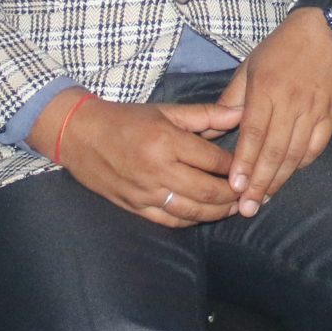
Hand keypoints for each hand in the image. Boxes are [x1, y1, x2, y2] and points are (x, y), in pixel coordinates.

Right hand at [37, 92, 241, 226]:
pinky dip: (191, 220)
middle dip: (233, 195)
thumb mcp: (167, 110)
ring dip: (218, 212)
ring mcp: (145, 192)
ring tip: (234, 207)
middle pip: (207, 190)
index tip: (250, 167)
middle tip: (250, 193)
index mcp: (167, 141)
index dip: (236, 166)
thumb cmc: (127, 119)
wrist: (81, 135)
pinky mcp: (135, 206)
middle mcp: (157, 169)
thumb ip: (207, 114)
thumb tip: (242, 113)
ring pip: (191, 210)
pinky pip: (170, 220)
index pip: (213, 160)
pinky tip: (204, 215)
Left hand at [217, 7, 331, 214]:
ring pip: (295, 153)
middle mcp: (291, 102)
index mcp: (266, 89)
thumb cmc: (281, 48)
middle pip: (274, 150)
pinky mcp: (330, 113)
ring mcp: (314, 109)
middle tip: (247, 207)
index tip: (236, 186)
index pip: (255, 133)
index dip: (245, 162)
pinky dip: (302, 163)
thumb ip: (230, 100)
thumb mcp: (249, 66)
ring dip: (279, 179)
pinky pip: (316, 146)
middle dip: (260, 182)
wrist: (325, 30)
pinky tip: (289, 174)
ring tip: (265, 199)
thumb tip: (212, 129)